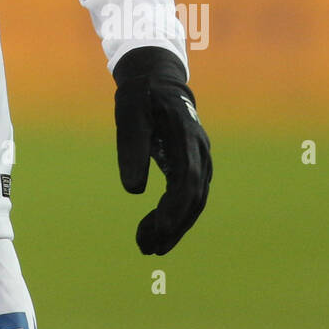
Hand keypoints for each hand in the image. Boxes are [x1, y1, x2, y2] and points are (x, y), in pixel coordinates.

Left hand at [113, 45, 211, 254]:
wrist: (158, 79)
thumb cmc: (140, 95)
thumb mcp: (129, 114)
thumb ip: (131, 147)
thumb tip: (133, 191)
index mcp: (185, 134)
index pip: (187, 178)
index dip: (176, 207)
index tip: (160, 230)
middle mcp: (199, 150)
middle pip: (194, 197)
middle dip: (173, 226)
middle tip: (147, 249)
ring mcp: (200, 159)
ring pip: (193, 201)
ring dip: (174, 226)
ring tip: (148, 247)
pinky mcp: (192, 165)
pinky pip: (188, 196)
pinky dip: (174, 216)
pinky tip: (156, 230)